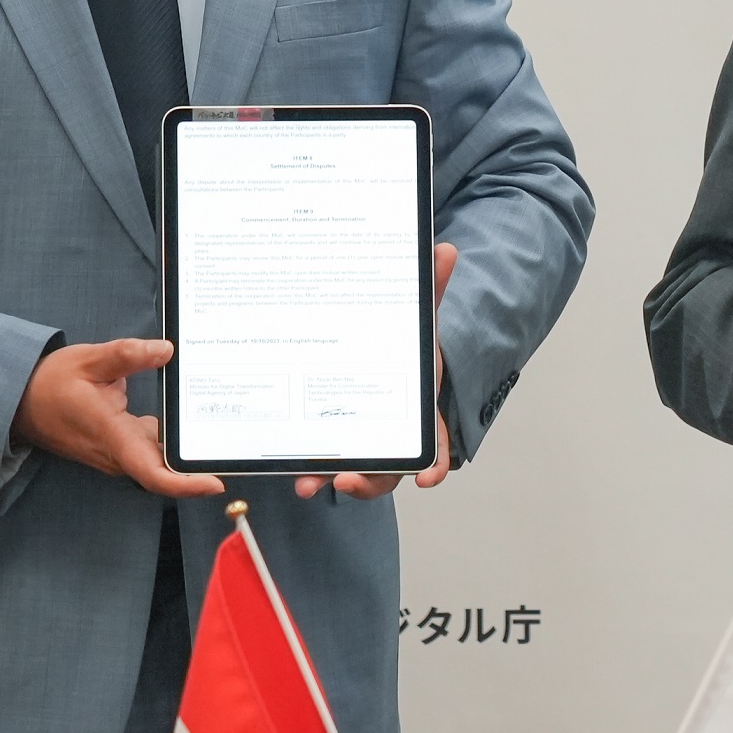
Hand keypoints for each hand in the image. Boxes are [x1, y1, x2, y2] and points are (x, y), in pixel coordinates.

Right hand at [14, 338, 224, 498]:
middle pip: (165, 469)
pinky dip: (170, 438)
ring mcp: (118, 455)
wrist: (20, 402)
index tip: (215, 482)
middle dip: (199, 461)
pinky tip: (190, 417)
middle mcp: (117, 455)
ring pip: (159, 459)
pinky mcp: (119, 448)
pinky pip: (151, 449)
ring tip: (224, 426)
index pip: (152, 474)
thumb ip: (128, 355)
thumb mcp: (89, 359)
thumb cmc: (51, 383)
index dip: (185, 484)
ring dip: (186, 449)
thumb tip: (167, 350)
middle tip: (235, 442)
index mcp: (112, 437)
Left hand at [298, 242, 461, 499]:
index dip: (433, 466)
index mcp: (420, 414)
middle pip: (386, 472)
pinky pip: (321, 463)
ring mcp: (361, 444)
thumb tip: (445, 249)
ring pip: (351, 475)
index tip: (426, 479)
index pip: (435, 448)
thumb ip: (429, 290)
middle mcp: (392, 437)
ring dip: (329, 480)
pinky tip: (288, 467)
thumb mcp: (416, 320)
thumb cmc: (404, 347)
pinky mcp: (331, 442)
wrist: (374, 352)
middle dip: (367, 482)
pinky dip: (308, 467)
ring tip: (308, 483)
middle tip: (346, 482)